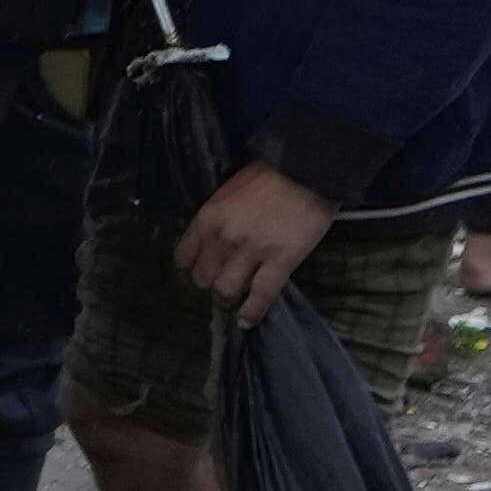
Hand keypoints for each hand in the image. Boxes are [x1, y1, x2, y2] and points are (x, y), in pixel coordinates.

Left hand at [173, 160, 331, 316]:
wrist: (306, 169)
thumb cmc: (269, 177)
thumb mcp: (229, 192)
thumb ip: (217, 219)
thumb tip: (212, 242)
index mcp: (209, 218)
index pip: (184, 257)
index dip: (190, 268)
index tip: (198, 271)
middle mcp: (224, 238)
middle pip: (203, 278)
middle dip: (209, 284)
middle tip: (221, 283)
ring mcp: (252, 251)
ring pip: (226, 291)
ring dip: (227, 299)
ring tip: (234, 299)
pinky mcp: (280, 261)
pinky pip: (260, 297)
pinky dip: (251, 313)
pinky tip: (247, 321)